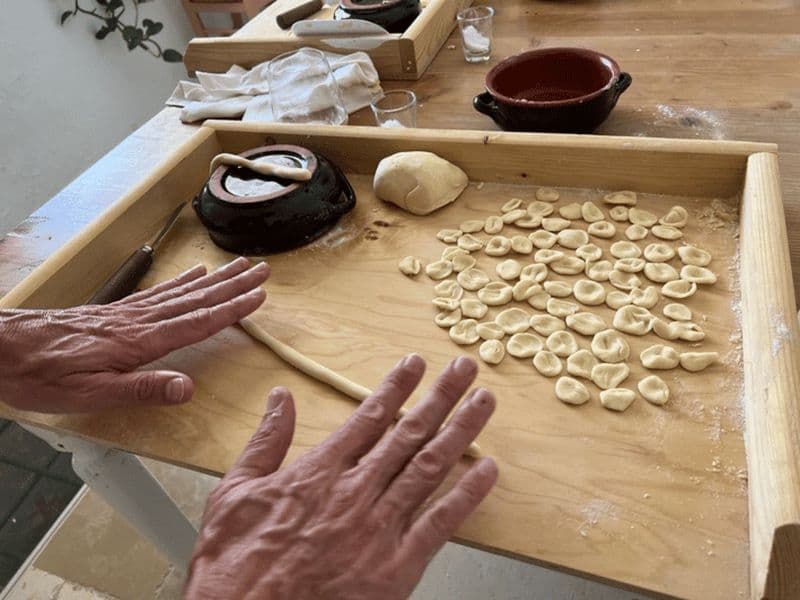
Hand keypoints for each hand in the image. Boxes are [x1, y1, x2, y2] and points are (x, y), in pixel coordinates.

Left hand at [0, 257, 267, 412]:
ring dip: (216, 280)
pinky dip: (182, 282)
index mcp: (140, 342)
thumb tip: (188, 388)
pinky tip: (194, 275)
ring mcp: (128, 314)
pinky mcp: (116, 313)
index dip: (231, 310)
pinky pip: (159, 293)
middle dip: (233, 286)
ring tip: (239, 267)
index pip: (198, 323)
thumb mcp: (90, 394)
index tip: (259, 296)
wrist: (1, 348)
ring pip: (182, 293)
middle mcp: (140, 321)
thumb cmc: (42, 375)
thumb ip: (142, 389)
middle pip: (197, 300)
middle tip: (262, 270)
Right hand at [185, 355, 497, 599]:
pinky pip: (440, 523)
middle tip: (464, 370)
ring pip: (430, 467)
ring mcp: (379, 527)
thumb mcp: (234, 491)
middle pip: (409, 432)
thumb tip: (281, 399)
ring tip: (483, 403)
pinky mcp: (396, 567)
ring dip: (461, 431)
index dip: (397, 386)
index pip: (369, 416)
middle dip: (441, 396)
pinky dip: (467, 494)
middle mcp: (356, 491)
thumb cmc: (236, 566)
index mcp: (320, 471)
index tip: (416, 364)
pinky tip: (487, 471)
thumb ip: (266, 440)